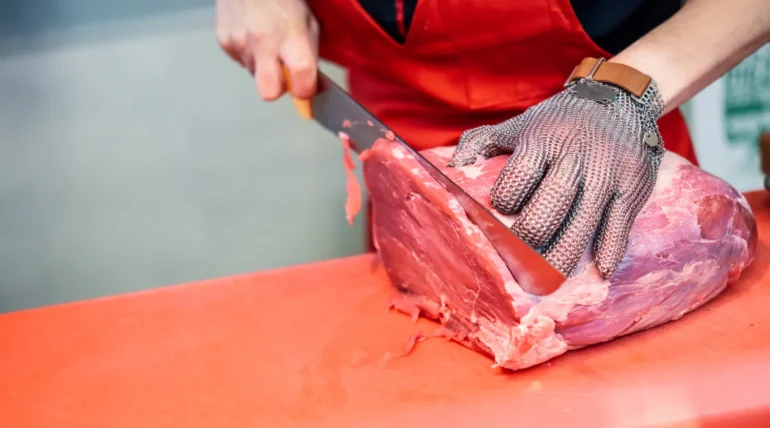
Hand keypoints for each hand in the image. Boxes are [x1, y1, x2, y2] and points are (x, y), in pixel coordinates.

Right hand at [216, 0, 319, 99]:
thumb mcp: (309, 23)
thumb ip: (308, 55)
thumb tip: (306, 84)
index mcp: (291, 37)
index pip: (300, 81)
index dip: (305, 90)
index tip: (305, 87)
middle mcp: (263, 42)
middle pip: (268, 92)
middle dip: (277, 88)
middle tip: (282, 73)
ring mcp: (239, 42)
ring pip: (254, 75)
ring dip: (262, 65)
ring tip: (267, 40)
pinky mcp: (223, 41)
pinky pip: (240, 61)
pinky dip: (248, 53)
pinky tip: (252, 33)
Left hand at [449, 79, 665, 277]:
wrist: (618, 100)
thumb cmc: (558, 121)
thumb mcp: (520, 123)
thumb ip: (483, 142)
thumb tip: (450, 168)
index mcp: (543, 138)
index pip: (521, 175)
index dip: (507, 200)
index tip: (502, 213)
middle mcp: (577, 156)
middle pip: (551, 204)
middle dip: (531, 235)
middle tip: (518, 258)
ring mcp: (608, 174)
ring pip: (583, 224)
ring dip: (563, 256)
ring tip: (546, 280)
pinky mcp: (633, 188)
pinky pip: (619, 226)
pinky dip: (609, 250)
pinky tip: (599, 270)